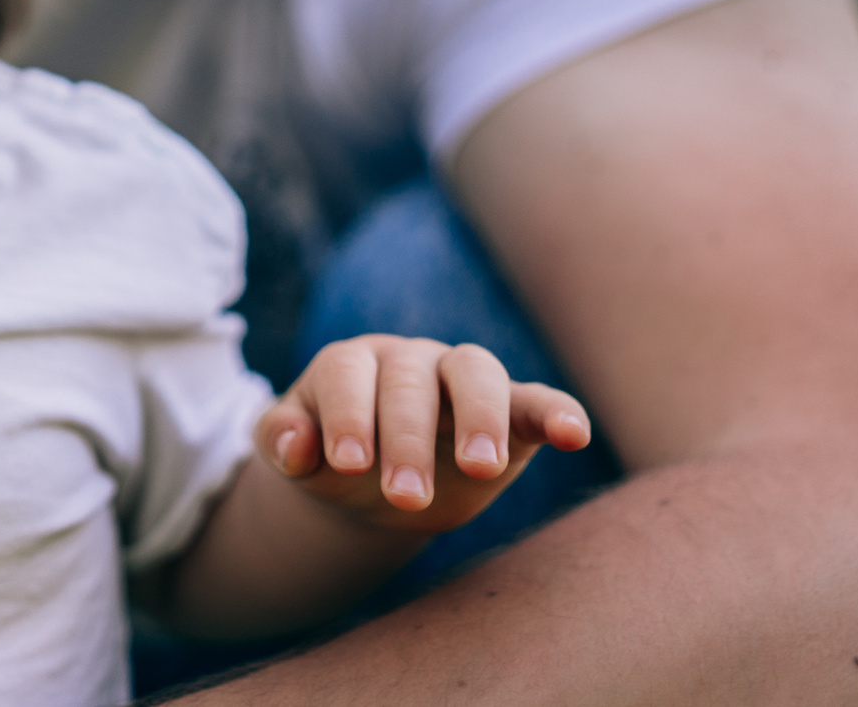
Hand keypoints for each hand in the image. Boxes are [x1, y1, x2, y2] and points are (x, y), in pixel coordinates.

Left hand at [257, 335, 591, 533]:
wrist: (373, 481)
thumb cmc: (330, 459)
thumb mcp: (295, 453)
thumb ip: (282, 439)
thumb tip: (291, 446)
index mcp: (350, 364)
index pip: (347, 376)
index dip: (348, 415)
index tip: (349, 463)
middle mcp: (407, 361)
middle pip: (410, 382)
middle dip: (406, 437)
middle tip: (403, 495)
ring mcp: (460, 381)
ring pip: (475, 373)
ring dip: (480, 417)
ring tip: (480, 468)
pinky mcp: (509, 413)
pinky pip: (536, 400)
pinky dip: (556, 412)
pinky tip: (575, 434)